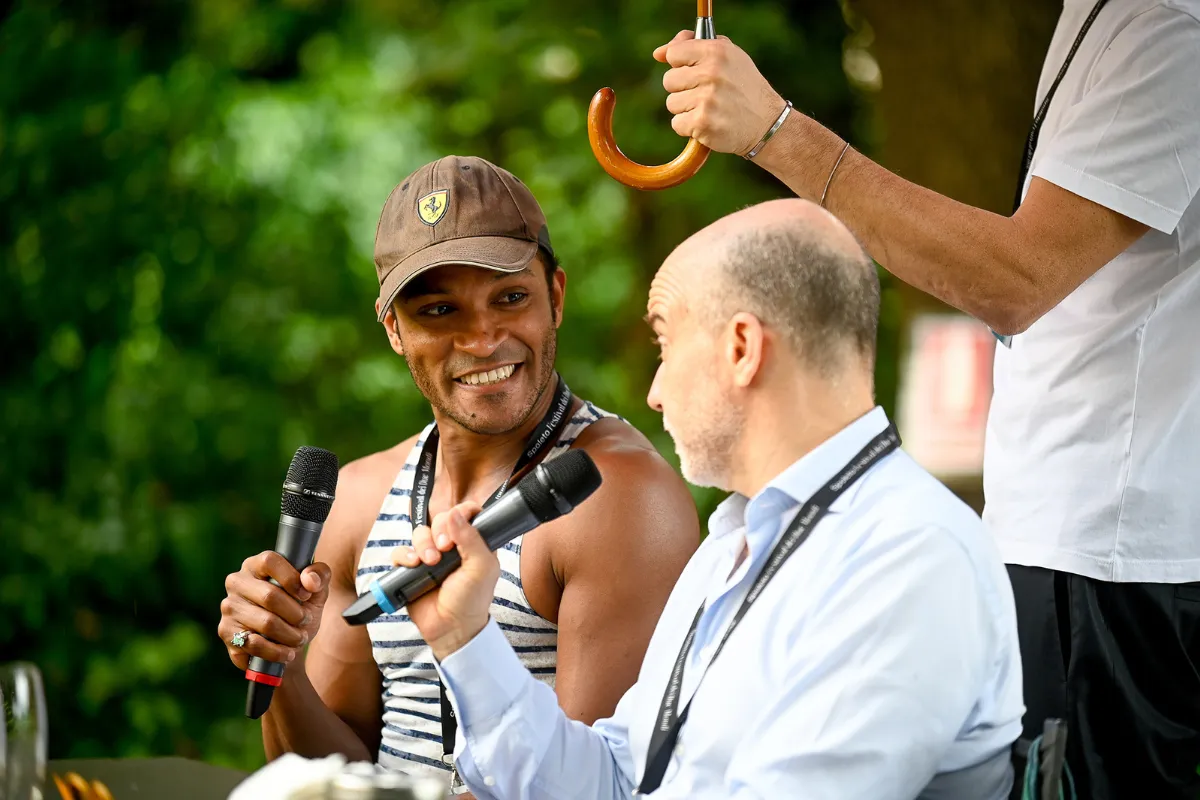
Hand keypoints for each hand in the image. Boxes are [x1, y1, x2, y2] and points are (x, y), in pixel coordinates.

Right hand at [218, 552, 330, 669]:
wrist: (289, 641)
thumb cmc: (300, 607)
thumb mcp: (317, 589)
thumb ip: (320, 575)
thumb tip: (309, 581)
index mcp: (256, 564)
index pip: (270, 561)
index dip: (292, 579)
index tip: (306, 595)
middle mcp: (237, 582)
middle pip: (270, 596)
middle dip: (296, 614)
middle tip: (305, 621)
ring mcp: (229, 607)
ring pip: (265, 623)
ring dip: (290, 635)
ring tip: (300, 638)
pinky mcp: (226, 632)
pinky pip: (254, 644)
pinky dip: (277, 651)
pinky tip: (287, 653)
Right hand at [391, 502, 498, 660]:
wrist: (452, 628)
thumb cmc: (472, 600)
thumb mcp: (481, 568)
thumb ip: (472, 539)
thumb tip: (455, 514)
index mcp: (474, 542)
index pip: (467, 513)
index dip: (461, 513)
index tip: (458, 525)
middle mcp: (452, 546)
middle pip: (440, 519)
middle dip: (440, 530)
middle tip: (445, 548)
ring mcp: (431, 557)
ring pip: (419, 534)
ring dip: (423, 544)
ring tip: (431, 562)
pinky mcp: (412, 569)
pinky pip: (401, 552)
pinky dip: (404, 556)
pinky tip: (413, 565)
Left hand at [654, 30, 787, 156]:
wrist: (765, 124)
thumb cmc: (743, 87)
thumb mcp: (728, 57)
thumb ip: (694, 46)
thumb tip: (658, 53)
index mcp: (716, 51)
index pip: (674, 53)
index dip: (680, 64)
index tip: (693, 71)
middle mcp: (711, 73)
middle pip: (669, 80)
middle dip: (682, 89)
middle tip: (706, 94)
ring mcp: (706, 99)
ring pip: (672, 103)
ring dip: (686, 109)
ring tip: (710, 109)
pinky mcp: (702, 123)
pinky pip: (677, 124)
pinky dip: (689, 127)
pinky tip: (708, 123)